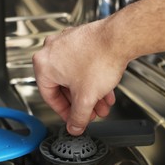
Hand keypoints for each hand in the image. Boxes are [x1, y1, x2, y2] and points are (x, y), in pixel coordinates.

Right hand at [32, 20, 127, 135]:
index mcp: (44, 64)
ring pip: (76, 76)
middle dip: (81, 103)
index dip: (64, 112)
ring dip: (89, 93)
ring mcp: (67, 42)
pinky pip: (83, 64)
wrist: (120, 39)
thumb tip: (75, 125)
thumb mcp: (86, 98)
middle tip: (89, 112)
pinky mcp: (82, 38)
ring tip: (101, 103)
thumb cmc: (100, 60)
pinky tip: (105, 89)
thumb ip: (78, 117)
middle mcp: (52, 50)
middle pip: (64, 86)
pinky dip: (93, 78)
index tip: (73, 118)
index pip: (49, 96)